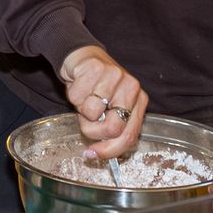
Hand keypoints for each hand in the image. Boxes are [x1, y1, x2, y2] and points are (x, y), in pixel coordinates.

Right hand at [58, 45, 145, 159]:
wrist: (83, 57)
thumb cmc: (95, 88)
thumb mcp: (108, 110)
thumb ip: (110, 128)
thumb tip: (97, 152)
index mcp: (139, 101)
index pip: (129, 136)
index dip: (109, 151)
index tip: (93, 154)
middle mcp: (132, 87)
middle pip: (113, 128)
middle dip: (93, 131)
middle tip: (86, 121)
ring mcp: (115, 75)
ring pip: (92, 112)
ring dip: (81, 109)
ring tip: (85, 97)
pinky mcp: (96, 67)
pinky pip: (78, 97)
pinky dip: (73, 95)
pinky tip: (79, 84)